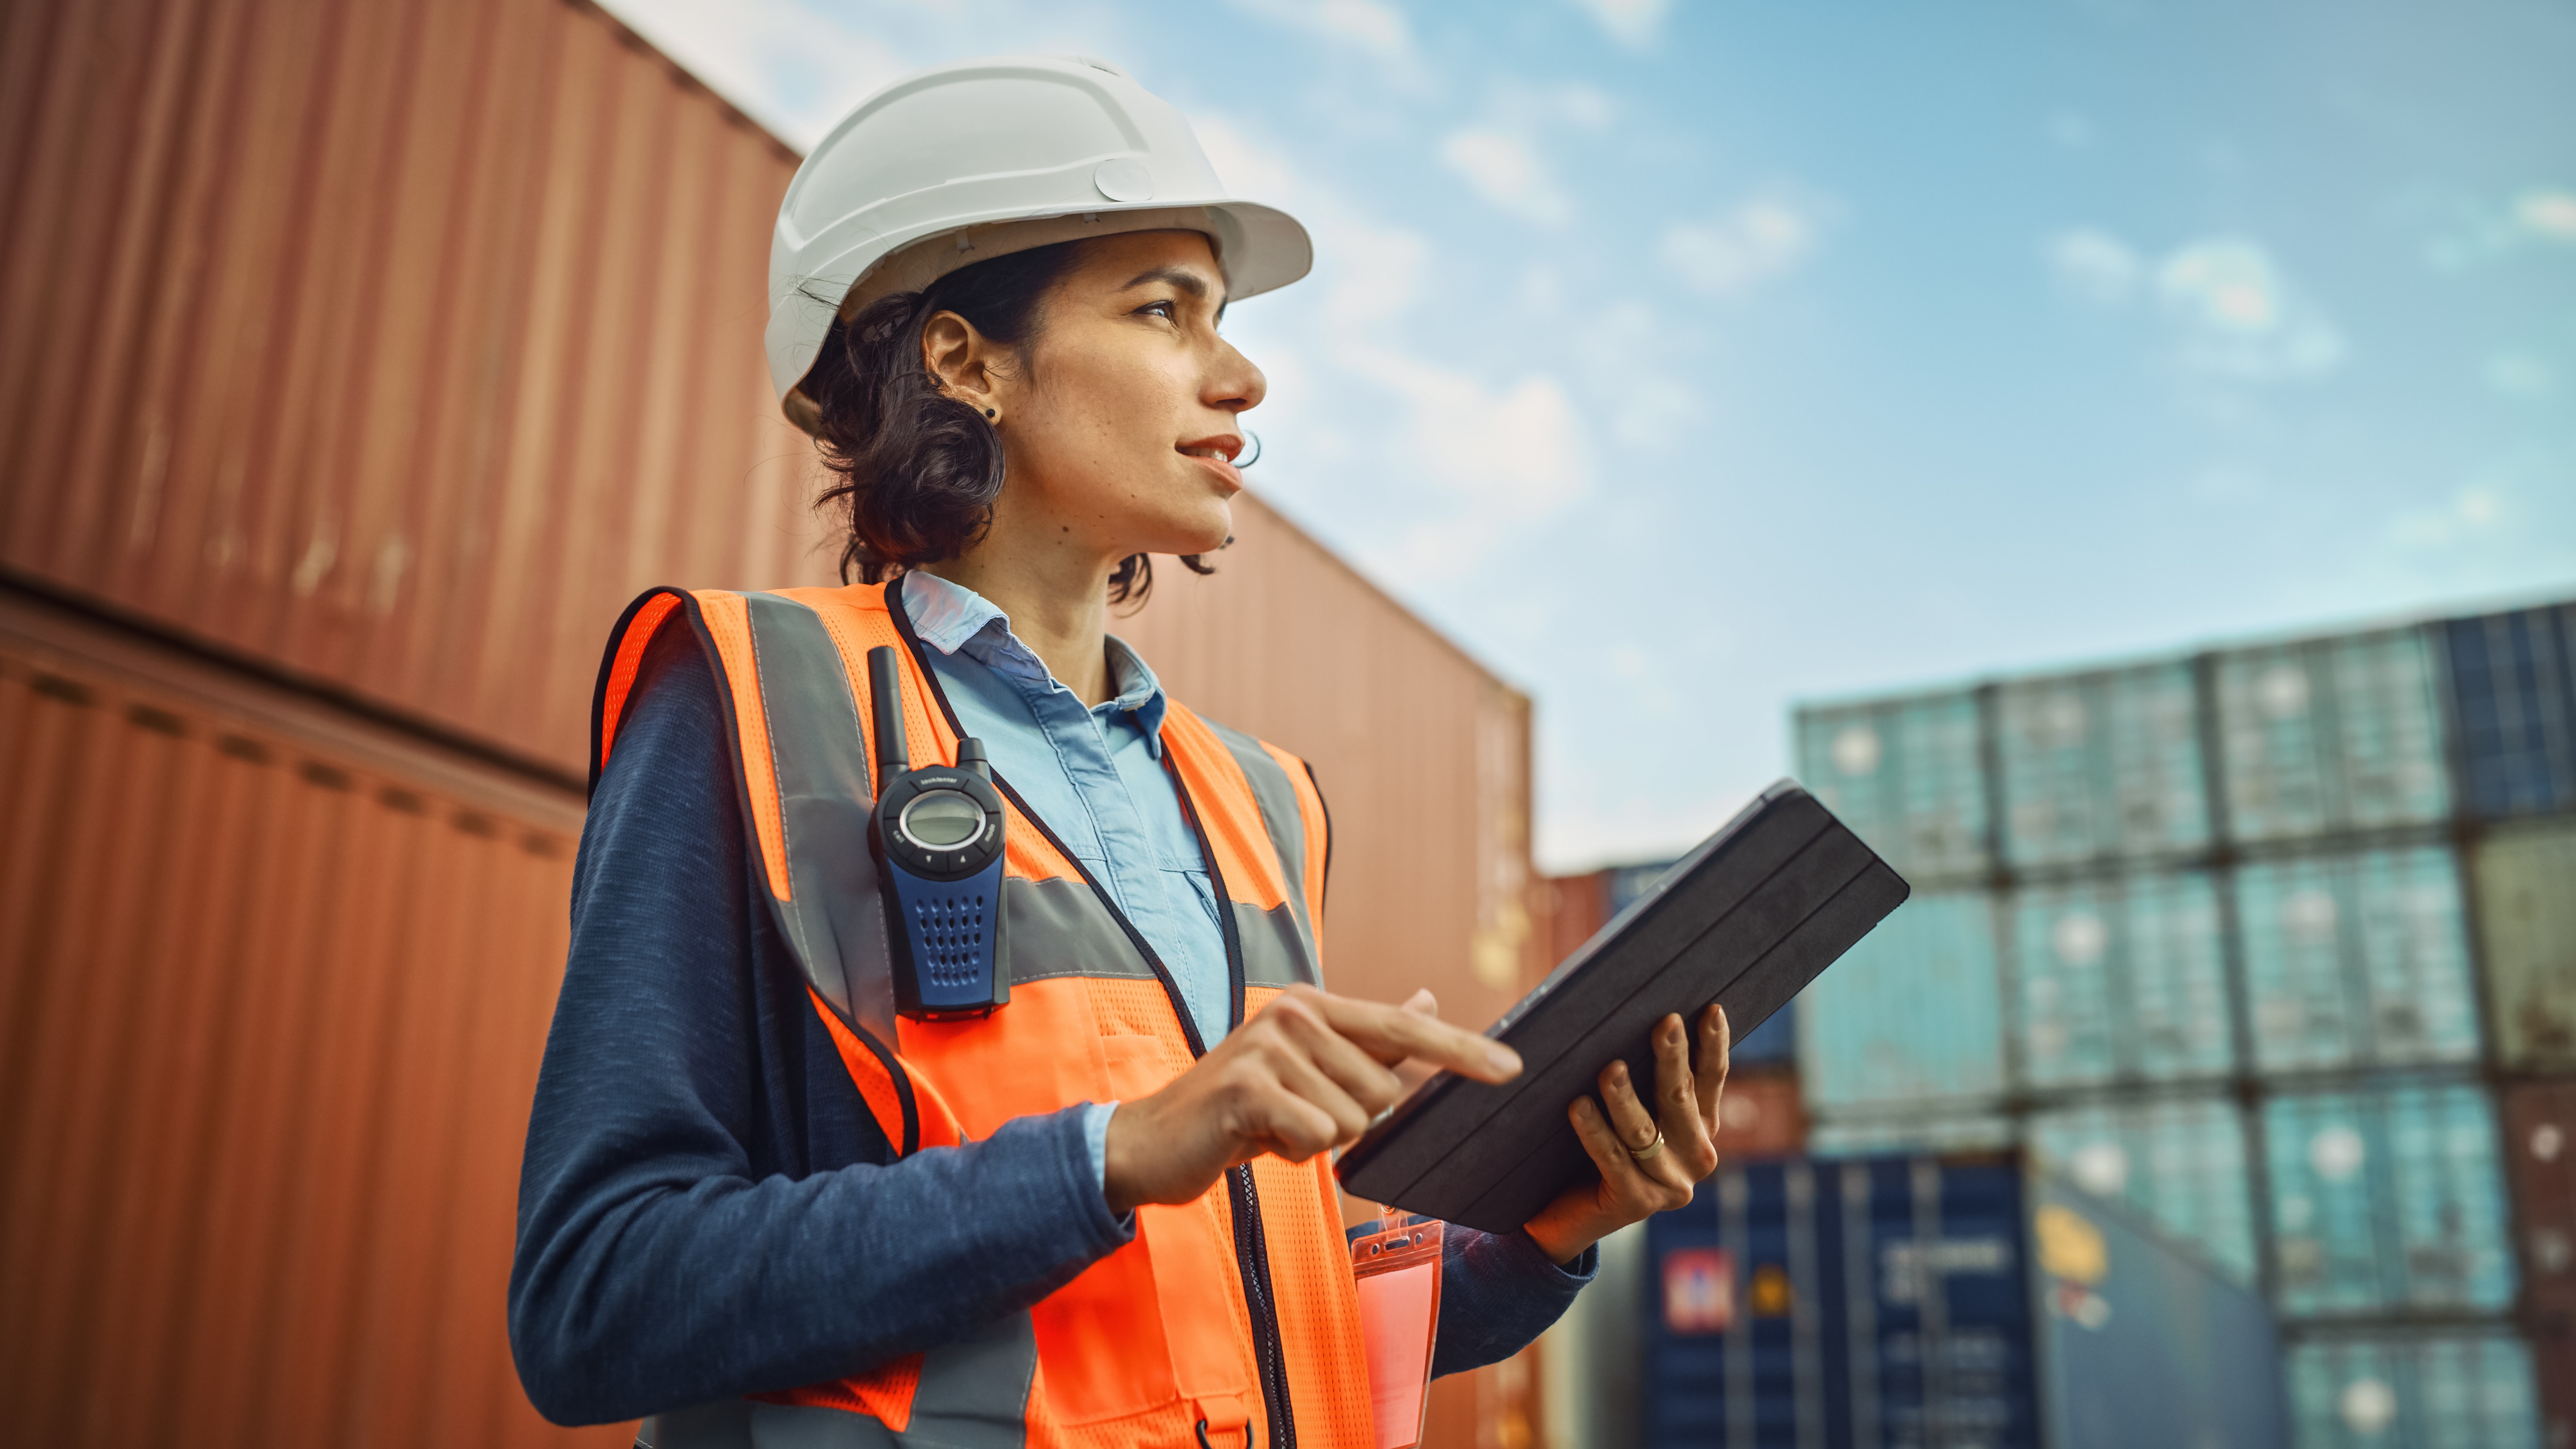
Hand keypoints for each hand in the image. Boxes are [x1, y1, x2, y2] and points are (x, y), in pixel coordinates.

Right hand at [1102, 985, 1520, 1215]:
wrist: (1152, 1141)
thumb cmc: (1240, 1110)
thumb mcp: (1307, 1069)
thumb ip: (1369, 1039)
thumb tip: (1428, 997)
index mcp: (1315, 1007)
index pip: (1405, 1026)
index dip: (1461, 1049)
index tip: (1513, 1068)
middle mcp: (1294, 1014)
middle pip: (1383, 1092)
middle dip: (1349, 1121)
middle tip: (1294, 1117)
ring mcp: (1268, 1047)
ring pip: (1352, 1120)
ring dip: (1316, 1140)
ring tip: (1271, 1127)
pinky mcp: (1248, 1087)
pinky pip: (1316, 1137)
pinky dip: (1292, 1153)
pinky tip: (1255, 1141)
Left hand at [1521, 1005, 1729, 1264]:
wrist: (1568, 1214)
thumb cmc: (1597, 1145)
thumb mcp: (1628, 1108)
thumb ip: (1640, 1076)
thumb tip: (1628, 1016)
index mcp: (1700, 1126)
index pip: (1711, 1077)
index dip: (1713, 1044)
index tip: (1710, 1009)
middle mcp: (1696, 1156)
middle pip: (1680, 1098)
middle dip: (1672, 1059)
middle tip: (1665, 1022)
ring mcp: (1670, 1185)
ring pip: (1644, 1131)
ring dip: (1626, 1098)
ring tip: (1609, 1069)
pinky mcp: (1637, 1204)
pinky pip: (1613, 1160)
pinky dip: (1595, 1132)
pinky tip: (1578, 1107)